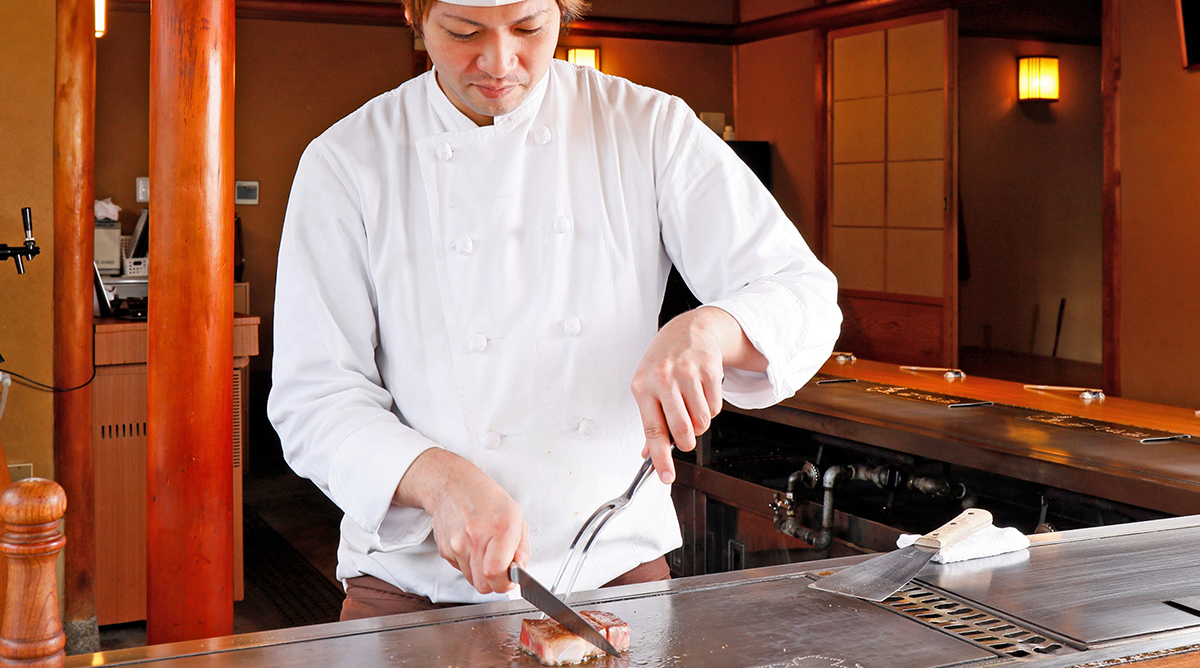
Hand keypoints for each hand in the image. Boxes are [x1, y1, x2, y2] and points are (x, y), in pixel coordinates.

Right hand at [394, 448, 530, 594]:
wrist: (453, 486)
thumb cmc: (486, 499)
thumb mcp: (517, 518)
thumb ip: (522, 549)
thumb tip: (520, 571)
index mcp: (499, 528)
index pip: (496, 574)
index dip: (505, 583)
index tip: (509, 578)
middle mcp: (475, 538)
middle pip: (483, 585)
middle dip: (494, 582)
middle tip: (499, 567)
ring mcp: (457, 545)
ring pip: (472, 580)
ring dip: (481, 573)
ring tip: (484, 550)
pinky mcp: (445, 550)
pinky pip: (460, 570)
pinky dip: (468, 564)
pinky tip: (471, 545)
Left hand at [630, 307, 765, 483]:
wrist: (687, 329)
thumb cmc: (663, 361)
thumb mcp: (647, 386)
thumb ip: (650, 421)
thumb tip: (647, 454)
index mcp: (642, 386)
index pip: (652, 430)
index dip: (660, 458)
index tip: (666, 477)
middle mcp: (663, 378)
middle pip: (682, 429)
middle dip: (687, 442)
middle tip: (686, 437)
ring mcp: (687, 372)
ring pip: (702, 421)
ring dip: (700, 423)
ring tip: (692, 406)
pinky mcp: (709, 369)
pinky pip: (715, 408)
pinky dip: (711, 408)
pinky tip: (702, 393)